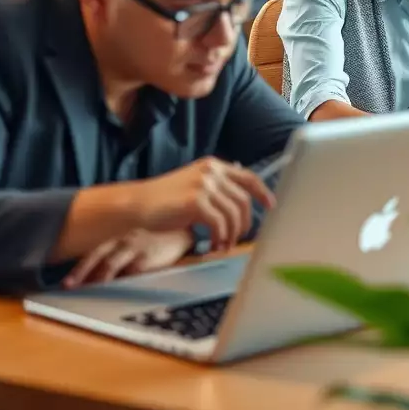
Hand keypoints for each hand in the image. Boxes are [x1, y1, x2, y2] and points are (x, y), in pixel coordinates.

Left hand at [63, 228, 192, 288]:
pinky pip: (132, 273)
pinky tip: (114, 294)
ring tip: (87, 294)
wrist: (180, 237)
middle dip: (82, 273)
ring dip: (99, 280)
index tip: (66, 285)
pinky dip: (122, 284)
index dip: (79, 270)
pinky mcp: (149, 258)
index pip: (93, 255)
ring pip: (112, 264)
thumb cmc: (152, 248)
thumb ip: (116, 263)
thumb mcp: (132, 251)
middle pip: (99, 258)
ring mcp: (137, 248)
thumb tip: (95, 285)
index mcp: (117, 241)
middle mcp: (124, 241)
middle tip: (70, 288)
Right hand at [131, 158, 275, 249]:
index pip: (248, 176)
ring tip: (223, 244)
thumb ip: (216, 189)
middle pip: (243, 199)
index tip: (271, 206)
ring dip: (231, 233)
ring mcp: (204, 185)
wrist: (137, 204)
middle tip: (238, 237)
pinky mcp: (195, 201)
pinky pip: (219, 224)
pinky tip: (213, 244)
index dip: (262, 192)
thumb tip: (240, 206)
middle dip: (245, 222)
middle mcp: (211, 172)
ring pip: (233, 214)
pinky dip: (220, 237)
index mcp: (213, 165)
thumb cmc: (165, 201)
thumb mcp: (195, 186)